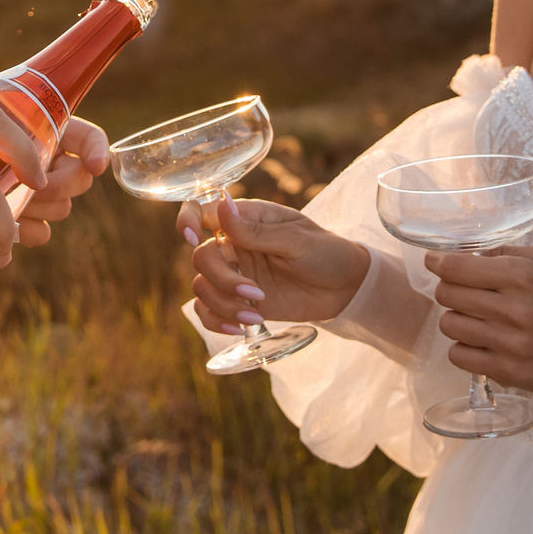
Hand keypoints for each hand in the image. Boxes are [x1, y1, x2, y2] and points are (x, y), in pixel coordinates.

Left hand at [13, 117, 109, 247]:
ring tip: (6, 198)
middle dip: (56, 184)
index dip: (98, 150)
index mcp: (44, 130)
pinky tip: (7, 223)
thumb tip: (37, 170)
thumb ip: (9, 129)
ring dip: (37, 205)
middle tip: (27, 185)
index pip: (87, 138)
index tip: (97, 166)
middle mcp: (45, 162)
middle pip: (79, 179)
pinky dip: (26, 230)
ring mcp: (35, 194)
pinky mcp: (21, 222)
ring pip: (61, 208)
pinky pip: (42, 232)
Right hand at [180, 196, 370, 331]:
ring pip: (202, 287)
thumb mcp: (297, 239)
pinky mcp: (238, 302)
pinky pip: (209, 311)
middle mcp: (234, 245)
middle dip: (222, 279)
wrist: (345, 289)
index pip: (203, 211)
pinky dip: (217, 321)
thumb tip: (223, 205)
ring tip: (255, 315)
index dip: (187, 220)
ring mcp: (235, 274)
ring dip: (223, 304)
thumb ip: (257, 230)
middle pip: (202, 258)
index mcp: (246, 219)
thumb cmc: (326, 253)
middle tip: (255, 293)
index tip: (192, 237)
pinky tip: (239, 328)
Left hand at [426, 244, 532, 393]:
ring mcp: (508, 343)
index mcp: (523, 277)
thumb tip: (471, 252)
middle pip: (447, 294)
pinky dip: (462, 348)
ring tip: (474, 318)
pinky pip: (458, 356)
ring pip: (449, 324)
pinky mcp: (505, 370)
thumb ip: (510, 252)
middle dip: (449, 288)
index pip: (458, 267)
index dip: (438, 262)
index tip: (434, 261)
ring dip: (456, 318)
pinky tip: (478, 342)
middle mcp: (513, 309)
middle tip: (461, 290)